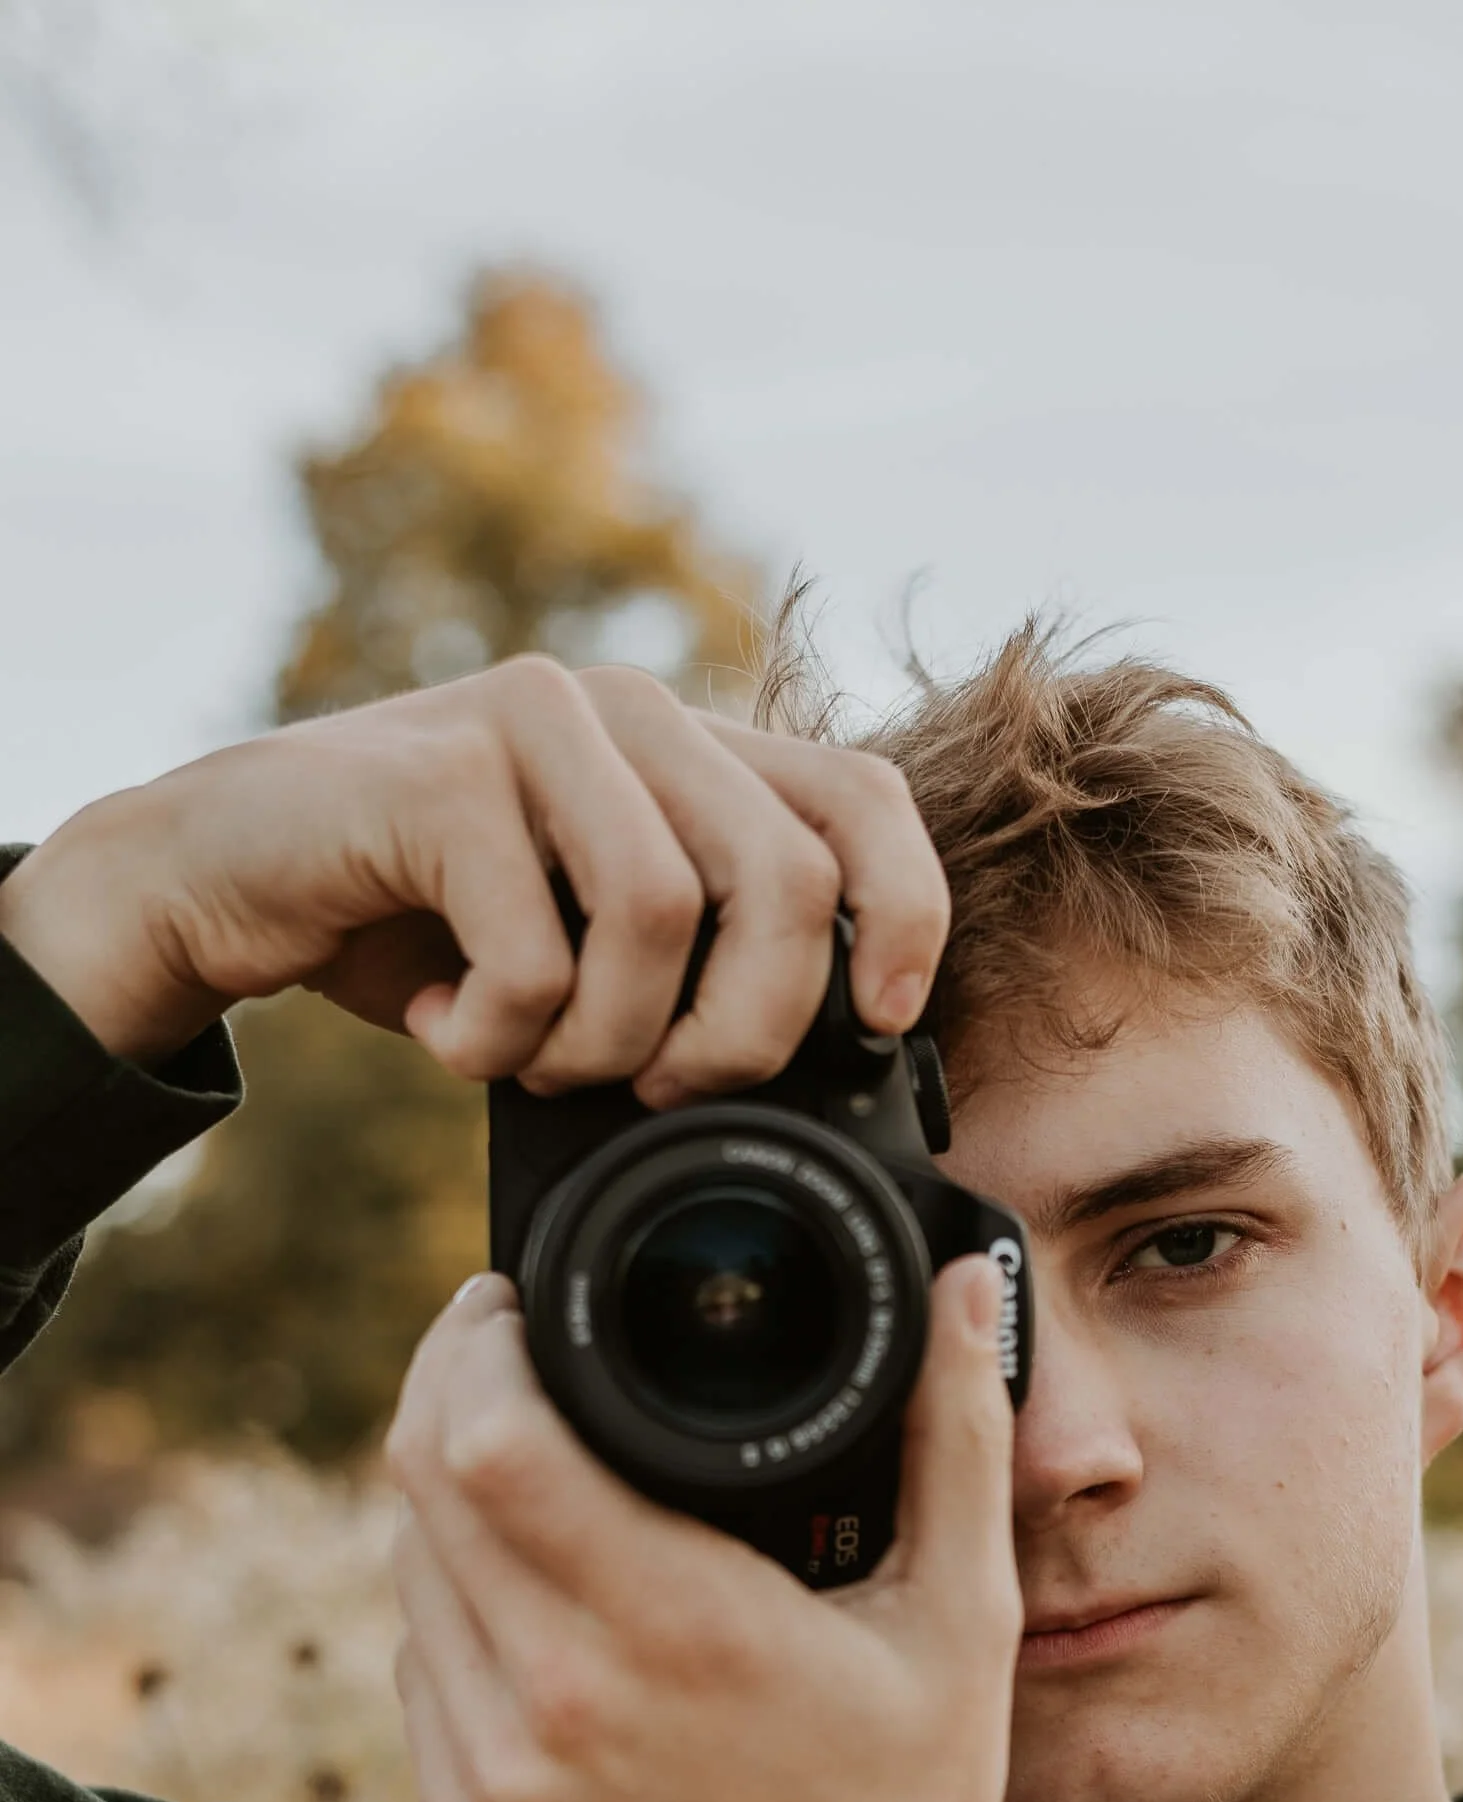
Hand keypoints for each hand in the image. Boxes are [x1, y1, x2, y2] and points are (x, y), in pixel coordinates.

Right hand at [0, 660, 948, 1087]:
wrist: (214, 886)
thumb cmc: (417, 932)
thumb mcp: (588, 946)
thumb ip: (698, 958)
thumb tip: (837, 1059)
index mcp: (686, 746)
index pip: (862, 797)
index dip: (905, 914)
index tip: (880, 1024)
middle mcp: (626, 709)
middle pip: (787, 883)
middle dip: (742, 1033)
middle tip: (656, 1088)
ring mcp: (535, 722)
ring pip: (665, 920)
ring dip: (601, 1044)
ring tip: (527, 1057)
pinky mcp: (445, 772)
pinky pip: (537, 954)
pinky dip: (495, 1038)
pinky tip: (437, 1024)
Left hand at [384, 1262, 1022, 1801]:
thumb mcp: (962, 1618)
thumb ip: (956, 1435)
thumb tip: (962, 1286)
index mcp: (677, 1629)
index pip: (492, 1441)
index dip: (475, 1344)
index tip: (510, 1306)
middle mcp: (562, 1701)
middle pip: (423, 1487)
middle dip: (448, 1391)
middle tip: (502, 1354)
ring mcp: (500, 1780)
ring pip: (411, 1579)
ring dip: (448, 1504)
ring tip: (526, 1475)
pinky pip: (420, 1677)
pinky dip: (455, 1617)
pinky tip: (530, 1608)